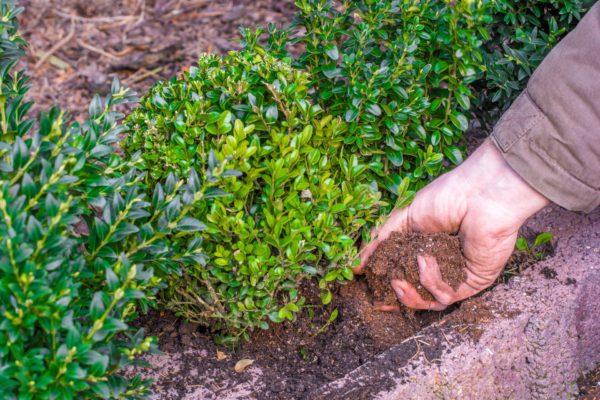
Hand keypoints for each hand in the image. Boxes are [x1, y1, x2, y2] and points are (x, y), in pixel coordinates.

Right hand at [355, 139, 548, 309]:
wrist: (478, 194)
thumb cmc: (446, 198)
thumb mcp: (404, 218)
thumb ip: (381, 241)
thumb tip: (357, 265)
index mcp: (425, 252)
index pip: (404, 277)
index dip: (386, 286)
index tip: (368, 289)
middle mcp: (442, 266)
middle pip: (415, 295)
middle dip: (397, 295)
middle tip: (386, 290)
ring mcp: (457, 276)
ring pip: (429, 302)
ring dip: (410, 294)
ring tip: (400, 279)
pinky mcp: (472, 282)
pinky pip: (446, 296)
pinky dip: (430, 281)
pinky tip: (426, 260)